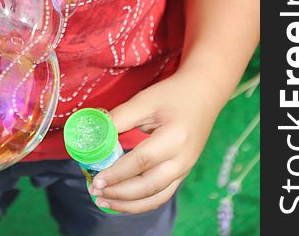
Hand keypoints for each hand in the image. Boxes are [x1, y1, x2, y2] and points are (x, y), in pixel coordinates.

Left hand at [89, 69, 222, 213]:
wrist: (203, 93)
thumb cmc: (173, 94)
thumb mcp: (145, 100)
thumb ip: (120, 118)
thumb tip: (94, 135)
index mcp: (174, 138)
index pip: (141, 162)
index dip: (117, 173)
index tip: (96, 180)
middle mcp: (182, 160)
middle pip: (148, 186)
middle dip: (119, 193)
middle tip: (94, 192)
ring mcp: (185, 170)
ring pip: (155, 198)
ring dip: (128, 205)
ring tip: (104, 202)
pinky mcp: (182, 173)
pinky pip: (161, 195)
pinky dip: (141, 202)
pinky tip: (122, 201)